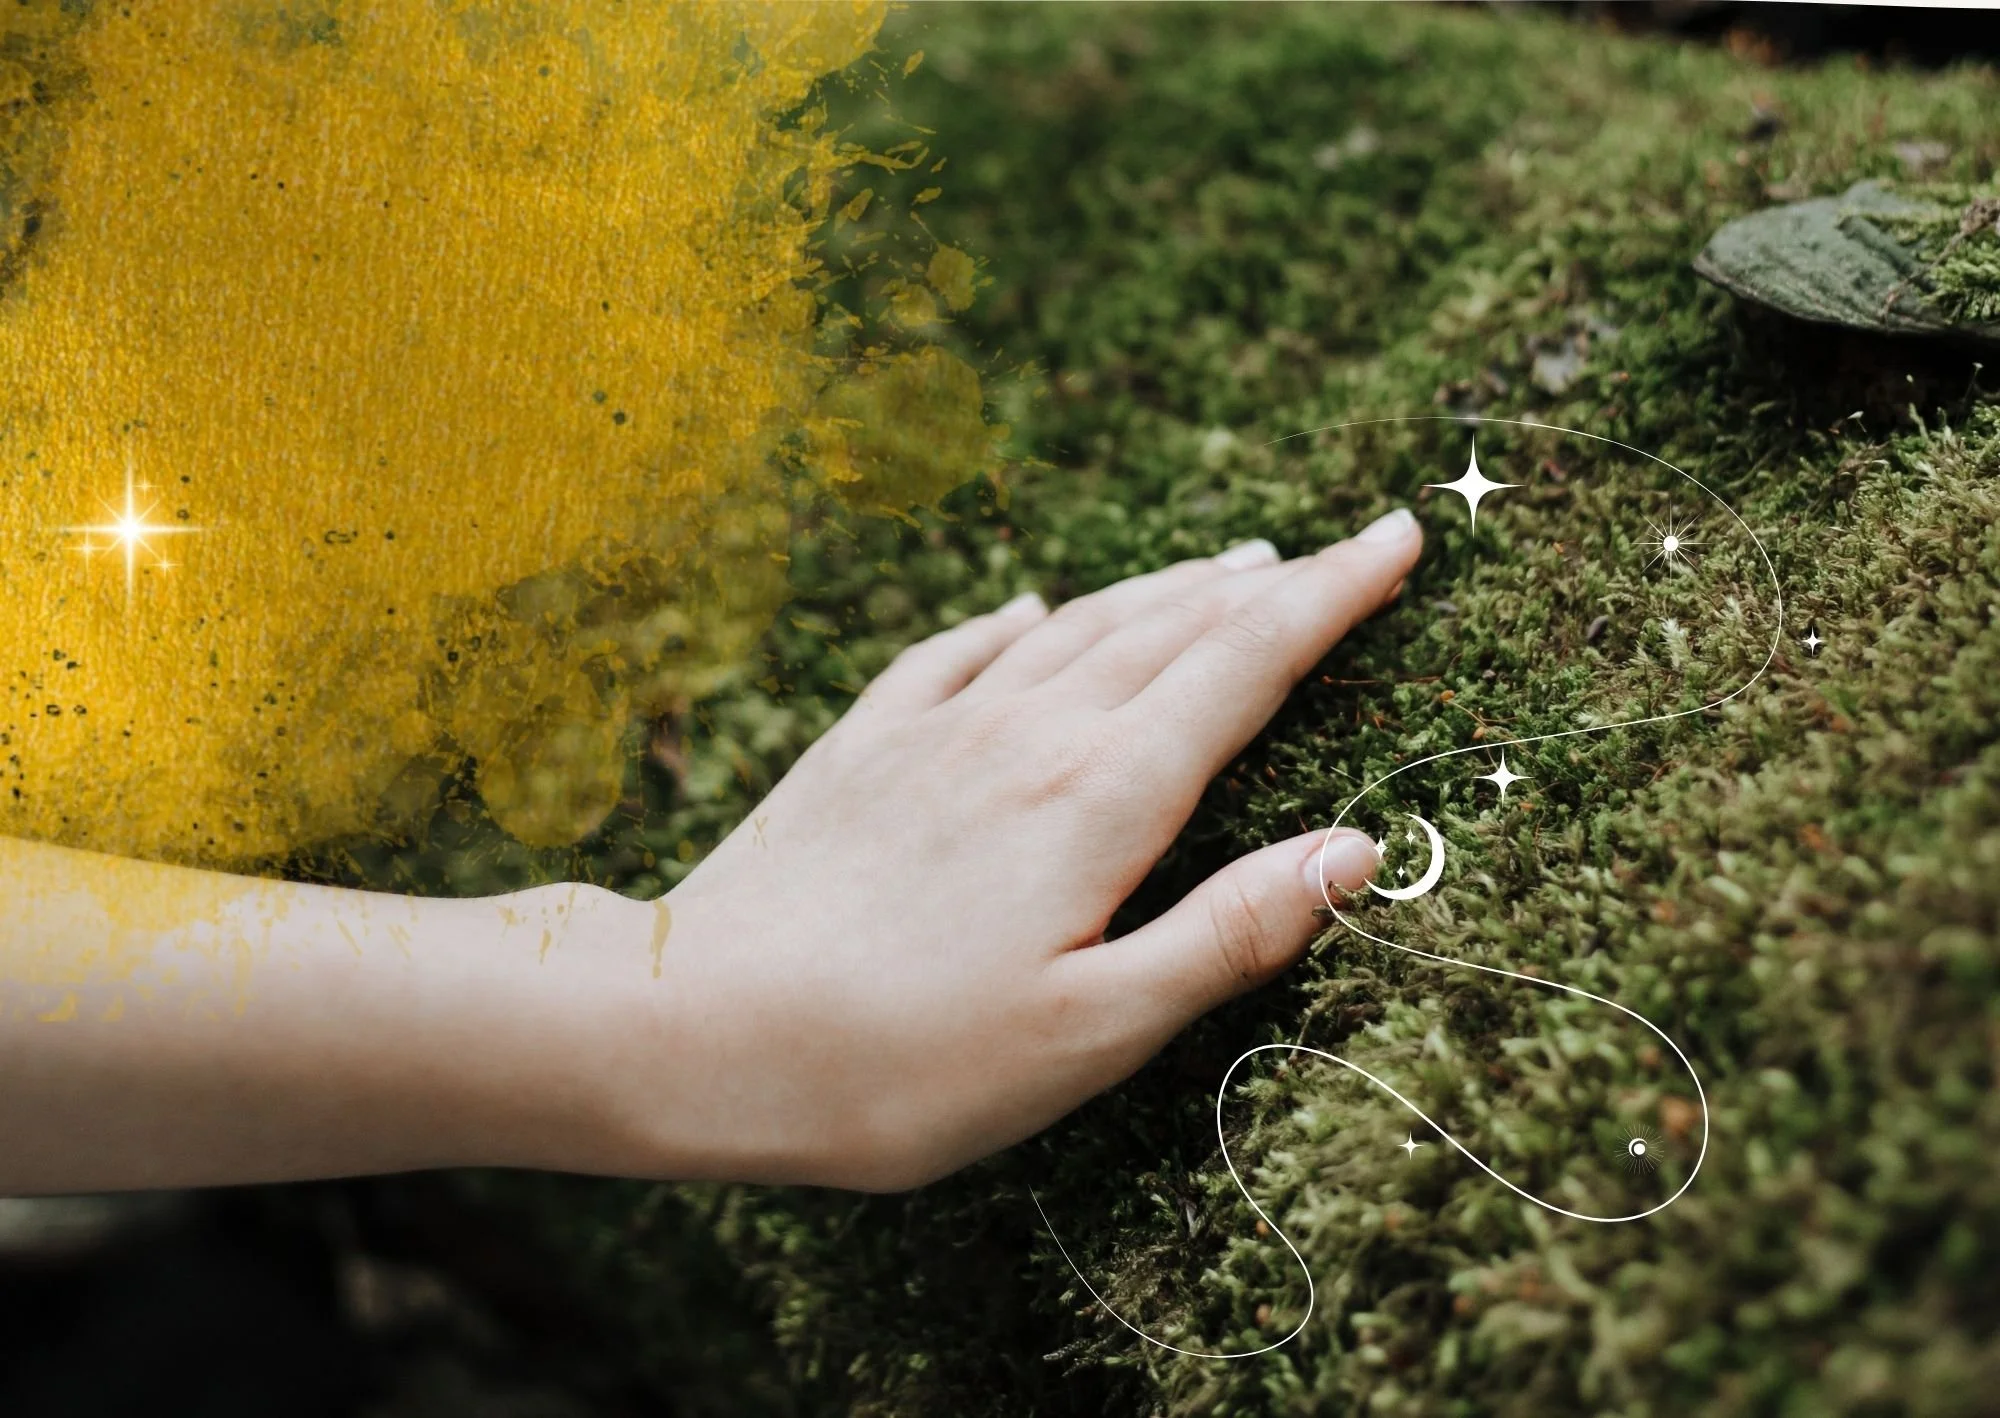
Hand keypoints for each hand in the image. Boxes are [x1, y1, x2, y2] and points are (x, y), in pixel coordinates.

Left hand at [632, 508, 1422, 1190]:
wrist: (690, 1028)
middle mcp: (1025, 737)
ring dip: (1164, 591)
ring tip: (1230, 564)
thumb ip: (1226, 934)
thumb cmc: (900, 1063)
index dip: (1334, 600)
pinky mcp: (862, 746)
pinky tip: (1029, 605)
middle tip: (1344, 546)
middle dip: (1272, 585)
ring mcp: (936, 732)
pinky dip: (1015, 621)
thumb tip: (1356, 849)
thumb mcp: (1090, 1033)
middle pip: (1173, 632)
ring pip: (1077, 629)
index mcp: (1096, 801)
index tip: (1399, 541)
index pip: (1245, 669)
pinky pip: (958, 653)